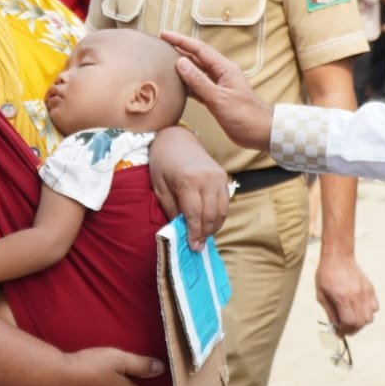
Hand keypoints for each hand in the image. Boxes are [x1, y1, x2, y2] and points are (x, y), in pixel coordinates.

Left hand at [148, 125, 229, 250]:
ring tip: (203, 237)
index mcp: (188, 180)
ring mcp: (218, 177)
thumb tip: (179, 230)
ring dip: (213, 227)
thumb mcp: (159, 186)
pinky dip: (219, 216)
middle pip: (210, 215)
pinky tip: (209, 223)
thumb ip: (170, 208)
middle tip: (197, 247)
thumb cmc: (163, 162)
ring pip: (221, 211)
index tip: (192, 247)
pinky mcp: (223, 177)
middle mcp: (207, 179)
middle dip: (204, 234)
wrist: (177, 139)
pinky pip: (225, 203)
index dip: (193, 233)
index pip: (194, 214)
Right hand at [160, 30, 274, 153]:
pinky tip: (176, 85)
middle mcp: (221, 74)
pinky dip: (186, 84)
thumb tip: (180, 63)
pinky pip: (198, 86)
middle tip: (161, 44)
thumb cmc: (246, 115)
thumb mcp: (219, 98)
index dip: (181, 41)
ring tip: (164, 61)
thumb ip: (199, 81)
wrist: (261, 132)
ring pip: (196, 72)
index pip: (199, 49)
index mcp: (224, 69)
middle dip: (179, 49)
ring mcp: (218, 86)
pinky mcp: (216, 98)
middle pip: (197, 57)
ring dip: (181, 66)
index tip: (164, 35)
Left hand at [315, 252, 377, 336]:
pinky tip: (358, 309)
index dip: (343, 331)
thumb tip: (335, 328)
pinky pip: (374, 308)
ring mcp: (365, 293)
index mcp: (343, 298)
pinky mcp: (370, 289)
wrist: (338, 257)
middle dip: (352, 330)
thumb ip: (330, 313)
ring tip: (351, 319)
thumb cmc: (326, 275)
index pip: (349, 323)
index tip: (338, 333)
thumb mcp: (321, 295)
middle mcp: (357, 296)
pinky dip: (368, 313)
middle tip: (345, 329)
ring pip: (369, 318)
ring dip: (361, 323)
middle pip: (360, 323)